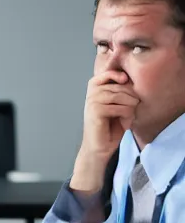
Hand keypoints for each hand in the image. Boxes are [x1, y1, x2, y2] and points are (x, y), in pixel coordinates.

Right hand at [72, 71, 138, 192]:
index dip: (117, 75)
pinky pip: (119, 107)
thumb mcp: (117, 106)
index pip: (106, 74)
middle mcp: (91, 95)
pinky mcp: (95, 112)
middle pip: (118, 86)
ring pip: (120, 96)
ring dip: (130, 107)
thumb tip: (128, 81)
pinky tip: (124, 123)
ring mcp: (92, 103)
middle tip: (130, 111)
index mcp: (94, 91)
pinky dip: (126, 115)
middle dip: (130, 98)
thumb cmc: (109, 128)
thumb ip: (120, 93)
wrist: (99, 148)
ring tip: (128, 117)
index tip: (125, 80)